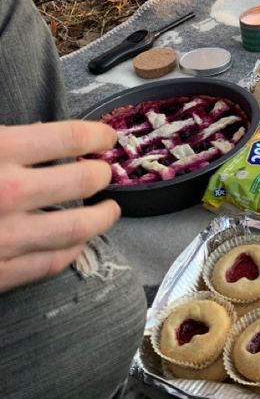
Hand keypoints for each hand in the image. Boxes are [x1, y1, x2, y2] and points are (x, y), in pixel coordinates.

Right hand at [0, 119, 121, 291]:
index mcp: (0, 150)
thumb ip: (10, 139)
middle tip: (105, 173)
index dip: (97, 136)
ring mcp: (5, 237)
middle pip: (83, 181)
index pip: (70, 137)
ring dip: (101, 217)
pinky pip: (49, 263)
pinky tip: (76, 243)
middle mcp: (8, 192)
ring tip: (109, 210)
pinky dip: (72, 251)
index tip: (106, 138)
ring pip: (76, 228)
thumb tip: (45, 135)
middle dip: (102, 174)